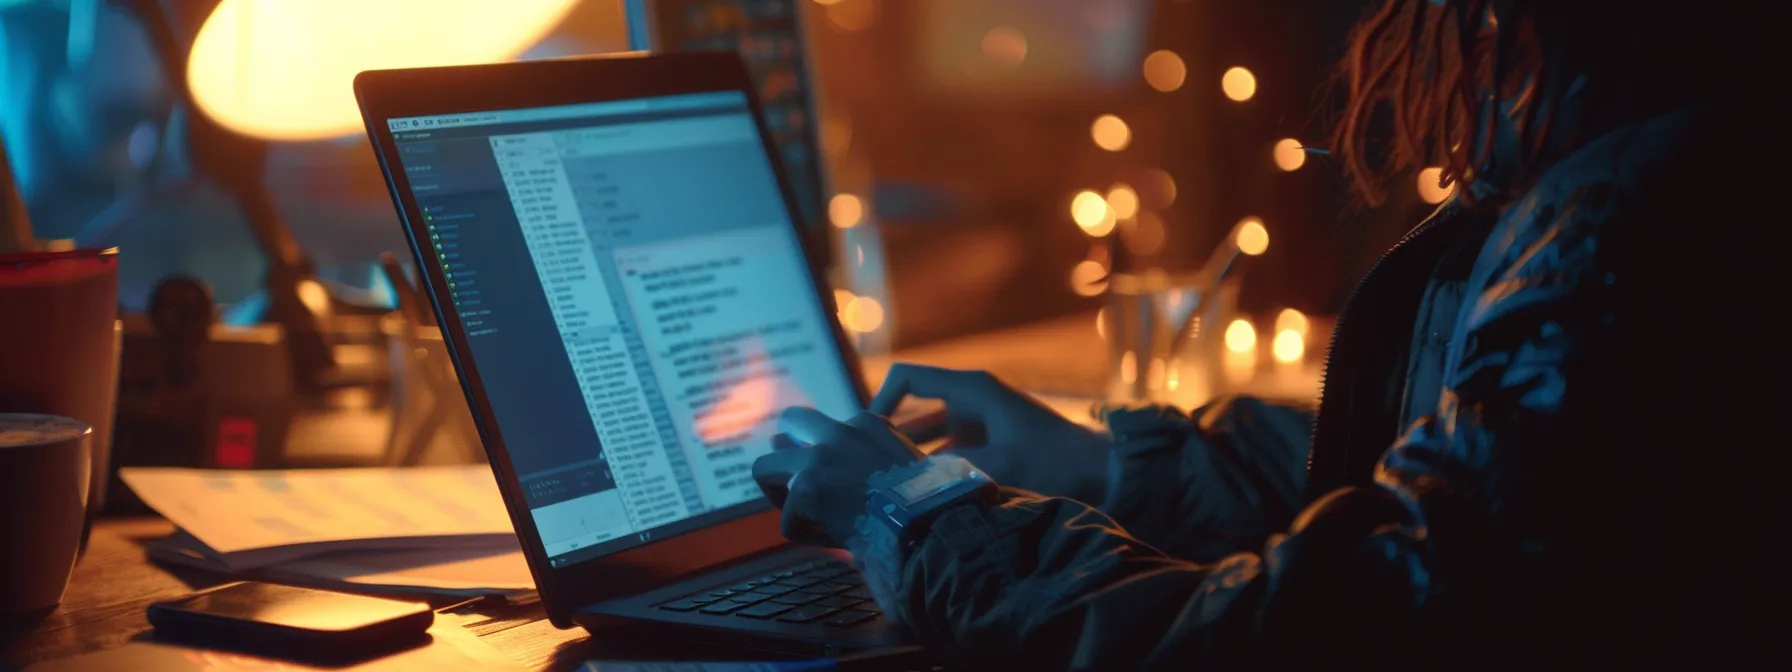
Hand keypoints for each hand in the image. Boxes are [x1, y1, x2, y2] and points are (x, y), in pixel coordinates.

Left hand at [757, 407, 922, 547]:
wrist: (937, 528)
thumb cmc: (931, 507)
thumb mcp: (906, 468)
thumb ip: (872, 460)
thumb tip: (839, 467)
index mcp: (868, 424)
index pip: (829, 429)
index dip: (831, 460)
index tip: (849, 487)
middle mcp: (840, 432)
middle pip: (790, 422)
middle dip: (788, 450)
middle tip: (801, 484)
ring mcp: (820, 457)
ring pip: (764, 467)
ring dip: (781, 495)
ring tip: (808, 518)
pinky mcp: (806, 488)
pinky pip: (787, 520)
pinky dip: (806, 536)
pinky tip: (835, 543)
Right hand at [871, 364, 1109, 502]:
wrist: (1099, 470)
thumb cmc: (1054, 460)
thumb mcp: (999, 466)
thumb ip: (949, 472)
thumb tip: (903, 484)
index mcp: (970, 389)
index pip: (906, 378)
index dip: (881, 401)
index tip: (868, 435)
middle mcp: (968, 400)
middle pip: (911, 410)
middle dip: (886, 435)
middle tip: (861, 466)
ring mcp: (976, 422)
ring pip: (926, 435)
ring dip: (907, 456)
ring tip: (881, 483)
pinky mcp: (984, 444)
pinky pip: (944, 451)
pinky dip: (930, 468)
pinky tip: (915, 494)